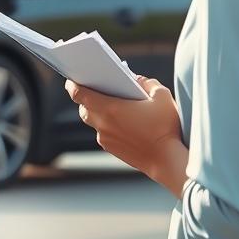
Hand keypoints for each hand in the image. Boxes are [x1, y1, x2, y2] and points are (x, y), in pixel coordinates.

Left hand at [65, 76, 182, 180]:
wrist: (167, 161)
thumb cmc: (165, 127)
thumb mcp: (161, 96)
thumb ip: (147, 82)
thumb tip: (136, 79)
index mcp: (109, 108)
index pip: (79, 94)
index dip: (73, 84)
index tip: (71, 78)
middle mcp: (103, 124)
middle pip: (84, 107)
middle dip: (86, 97)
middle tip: (95, 86)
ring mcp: (105, 138)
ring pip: (93, 121)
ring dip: (97, 111)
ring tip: (109, 102)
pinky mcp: (111, 149)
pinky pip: (102, 132)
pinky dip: (106, 124)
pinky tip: (120, 119)